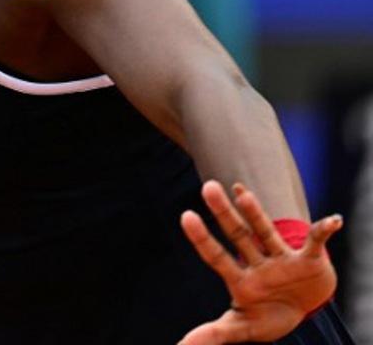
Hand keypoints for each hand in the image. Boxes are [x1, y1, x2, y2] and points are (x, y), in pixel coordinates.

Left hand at [178, 179, 342, 343]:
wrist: (303, 310)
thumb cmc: (268, 315)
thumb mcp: (243, 327)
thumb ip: (215, 332)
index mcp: (239, 278)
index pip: (216, 256)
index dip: (201, 238)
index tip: (185, 216)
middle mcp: (257, 262)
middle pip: (237, 234)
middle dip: (223, 213)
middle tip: (208, 186)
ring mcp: (281, 258)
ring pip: (266, 231)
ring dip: (255, 212)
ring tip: (241, 192)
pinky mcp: (308, 260)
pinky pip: (316, 243)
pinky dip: (323, 231)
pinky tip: (331, 221)